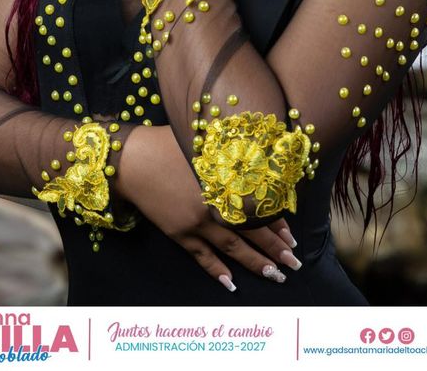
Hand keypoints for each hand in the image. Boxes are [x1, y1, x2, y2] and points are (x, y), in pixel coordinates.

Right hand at [116, 124, 300, 291]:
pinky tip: (230, 283)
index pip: (259, 207)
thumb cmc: (166, 143)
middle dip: (275, 248)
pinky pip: (201, 256)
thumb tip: (251, 162)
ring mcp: (196, 221)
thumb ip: (226, 155)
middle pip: (252, 230)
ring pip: (232, 247)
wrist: (131, 160)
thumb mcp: (203, 144)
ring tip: (275, 275)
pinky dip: (216, 270)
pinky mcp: (179, 232)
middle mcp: (215, 204)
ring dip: (255, 263)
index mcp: (224, 180)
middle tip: (294, 264)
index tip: (292, 236)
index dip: (277, 223)